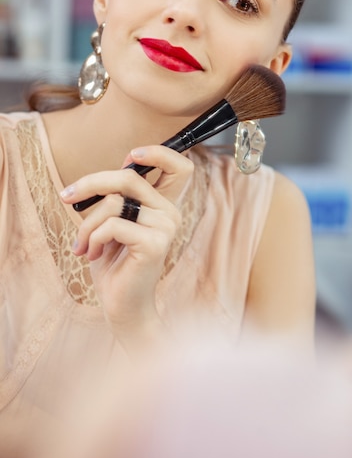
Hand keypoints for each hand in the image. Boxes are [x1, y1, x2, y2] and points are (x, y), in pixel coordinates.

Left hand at [60, 146, 192, 346]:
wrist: (122, 305)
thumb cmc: (115, 262)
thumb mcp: (114, 222)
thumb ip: (118, 197)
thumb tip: (99, 179)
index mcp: (164, 204)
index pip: (179, 166)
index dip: (159, 152)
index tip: (130, 156)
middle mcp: (171, 212)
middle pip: (129, 176)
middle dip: (91, 183)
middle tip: (66, 196)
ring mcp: (166, 227)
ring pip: (114, 202)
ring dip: (87, 223)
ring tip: (83, 244)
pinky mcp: (155, 244)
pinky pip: (112, 225)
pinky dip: (93, 238)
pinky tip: (93, 254)